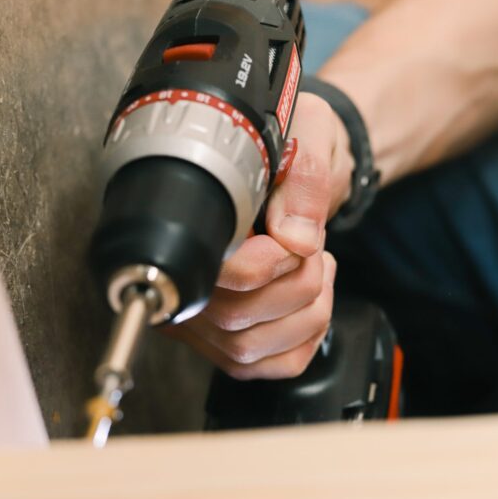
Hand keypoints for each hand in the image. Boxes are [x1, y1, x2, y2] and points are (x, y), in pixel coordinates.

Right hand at [167, 93, 353, 378]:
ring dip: (304, 315)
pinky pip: (262, 365)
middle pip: (234, 318)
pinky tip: (311, 304)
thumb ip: (303, 179)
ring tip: (316, 270)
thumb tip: (296, 237)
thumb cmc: (292, 140)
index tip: (295, 237)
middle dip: (297, 285)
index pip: (212, 276)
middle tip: (314, 248)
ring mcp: (199, 314)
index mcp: (185, 221)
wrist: (298, 152)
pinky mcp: (223, 336)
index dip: (264, 266)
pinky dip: (301, 342)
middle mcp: (182, 276)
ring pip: (247, 348)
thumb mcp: (307, 133)